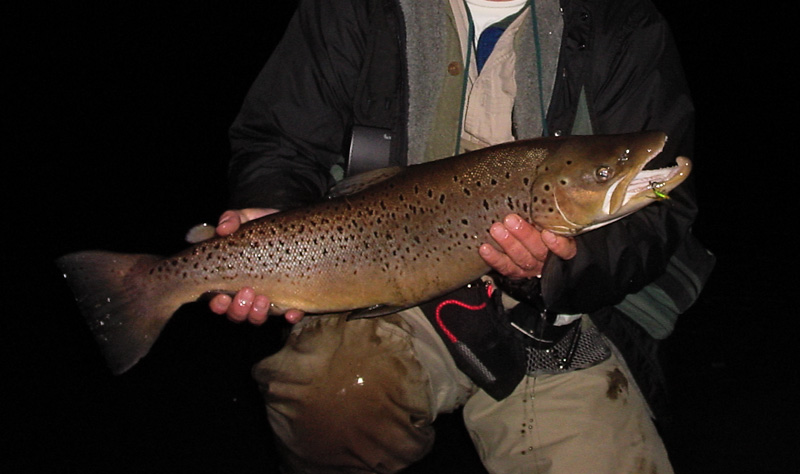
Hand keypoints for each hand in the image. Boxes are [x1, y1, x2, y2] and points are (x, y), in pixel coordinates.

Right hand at [208, 208, 305, 324]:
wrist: (298, 228)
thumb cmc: (267, 226)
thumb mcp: (249, 218)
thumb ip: (233, 218)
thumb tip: (222, 229)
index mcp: (232, 278)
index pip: (218, 300)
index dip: (217, 305)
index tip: (221, 297)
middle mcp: (248, 293)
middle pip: (237, 314)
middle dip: (238, 309)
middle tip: (247, 292)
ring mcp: (271, 298)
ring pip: (258, 318)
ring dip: (258, 314)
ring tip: (264, 299)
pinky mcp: (294, 299)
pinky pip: (292, 315)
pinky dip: (291, 316)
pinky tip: (293, 312)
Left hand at [479, 214, 576, 278]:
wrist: (534, 242)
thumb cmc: (543, 222)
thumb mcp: (550, 215)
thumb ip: (547, 208)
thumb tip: (542, 189)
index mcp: (562, 245)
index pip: (566, 250)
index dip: (558, 245)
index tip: (548, 233)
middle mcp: (547, 258)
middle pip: (539, 251)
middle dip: (524, 235)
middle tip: (511, 220)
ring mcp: (532, 266)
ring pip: (521, 259)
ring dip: (508, 243)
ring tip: (496, 229)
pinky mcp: (516, 271)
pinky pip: (506, 267)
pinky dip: (494, 258)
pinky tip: (485, 248)